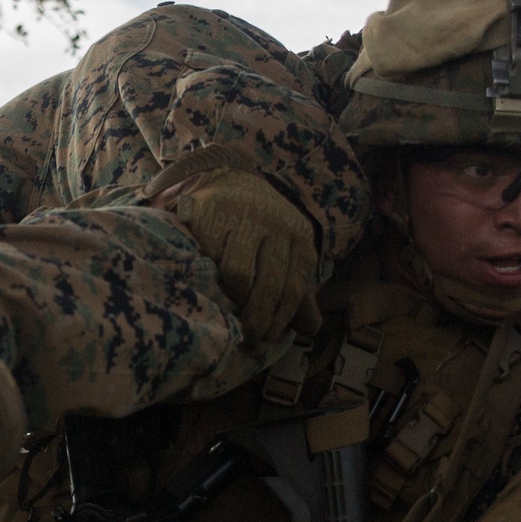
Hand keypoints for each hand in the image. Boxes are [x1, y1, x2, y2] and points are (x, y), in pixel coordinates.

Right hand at [175, 171, 319, 341]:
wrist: (226, 181)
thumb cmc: (259, 229)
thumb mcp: (286, 255)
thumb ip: (297, 291)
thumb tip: (311, 328)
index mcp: (300, 241)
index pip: (294, 291)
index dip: (280, 321)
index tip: (266, 340)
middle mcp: (277, 227)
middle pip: (270, 286)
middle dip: (258, 319)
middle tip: (247, 339)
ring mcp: (244, 218)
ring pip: (241, 275)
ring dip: (234, 300)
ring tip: (228, 314)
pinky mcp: (211, 215)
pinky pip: (211, 258)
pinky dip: (210, 275)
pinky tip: (209, 285)